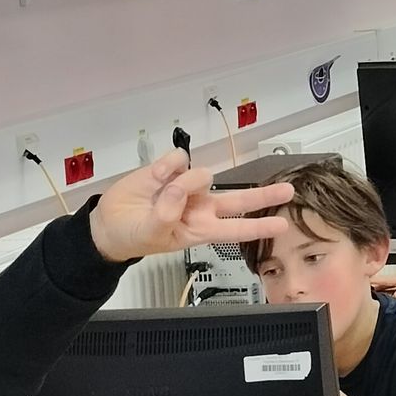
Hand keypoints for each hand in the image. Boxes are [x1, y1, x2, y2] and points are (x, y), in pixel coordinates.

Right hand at [87, 150, 294, 264]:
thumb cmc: (133, 235)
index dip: (259, 227)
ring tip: (160, 192)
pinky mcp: (171, 170)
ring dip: (185, 181)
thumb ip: (166, 216)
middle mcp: (200, 207)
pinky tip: (155, 178)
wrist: (108, 222)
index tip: (282, 226)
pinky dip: (167, 167)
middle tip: (287, 191)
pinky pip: (180, 160)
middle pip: (239, 199)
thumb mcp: (152, 234)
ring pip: (204, 174)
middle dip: (264, 195)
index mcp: (200, 229)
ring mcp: (187, 187)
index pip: (236, 230)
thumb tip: (178, 190)